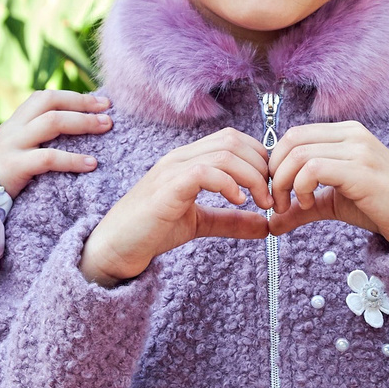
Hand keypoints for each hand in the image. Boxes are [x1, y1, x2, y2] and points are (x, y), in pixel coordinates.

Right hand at [0, 90, 112, 195]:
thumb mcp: (11, 148)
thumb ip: (32, 139)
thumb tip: (69, 135)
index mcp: (16, 121)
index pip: (46, 97)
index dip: (74, 96)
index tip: (100, 101)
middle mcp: (15, 127)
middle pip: (50, 101)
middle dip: (82, 103)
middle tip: (108, 110)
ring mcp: (14, 145)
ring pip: (52, 122)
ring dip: (83, 123)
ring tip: (106, 127)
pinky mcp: (15, 166)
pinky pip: (48, 158)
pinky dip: (73, 159)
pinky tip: (91, 164)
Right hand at [79, 129, 273, 284]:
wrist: (116, 247)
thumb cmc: (152, 230)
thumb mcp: (201, 222)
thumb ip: (231, 220)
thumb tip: (266, 226)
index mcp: (188, 159)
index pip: (232, 139)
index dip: (259, 158)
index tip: (271, 187)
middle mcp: (180, 157)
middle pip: (232, 140)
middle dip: (261, 166)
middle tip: (272, 197)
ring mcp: (172, 169)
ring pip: (224, 153)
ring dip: (252, 177)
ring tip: (262, 203)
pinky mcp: (167, 188)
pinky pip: (205, 172)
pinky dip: (229, 184)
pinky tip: (239, 202)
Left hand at [266, 122, 388, 250]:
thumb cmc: (379, 207)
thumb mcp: (333, 202)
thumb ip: (302, 206)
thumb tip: (271, 224)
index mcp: (346, 133)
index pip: (295, 134)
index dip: (276, 163)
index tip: (276, 191)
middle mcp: (353, 134)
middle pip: (292, 141)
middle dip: (275, 173)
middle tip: (277, 202)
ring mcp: (359, 150)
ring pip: (299, 155)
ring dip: (284, 184)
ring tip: (292, 206)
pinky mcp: (361, 171)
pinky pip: (314, 169)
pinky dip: (300, 188)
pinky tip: (309, 204)